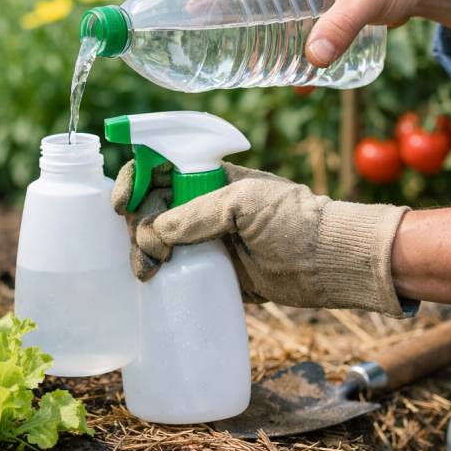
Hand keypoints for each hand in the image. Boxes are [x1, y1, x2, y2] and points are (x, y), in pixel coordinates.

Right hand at [112, 160, 411, 316]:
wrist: (328, 263)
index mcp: (208, 177)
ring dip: (141, 252)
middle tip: (148, 248)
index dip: (134, 180)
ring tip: (149, 272)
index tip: (122, 204)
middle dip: (136, 224)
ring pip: (155, 240)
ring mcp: (205, 239)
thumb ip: (199, 214)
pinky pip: (173, 270)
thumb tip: (157, 234)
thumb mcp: (246, 203)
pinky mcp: (211, 272)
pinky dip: (156, 274)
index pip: (158, 167)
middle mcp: (201, 205)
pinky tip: (150, 282)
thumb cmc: (295, 221)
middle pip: (149, 206)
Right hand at [210, 0, 450, 65]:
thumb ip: (341, 28)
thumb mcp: (368, 1)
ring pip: (264, 1)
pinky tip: (274, 64)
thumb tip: (311, 60)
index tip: (192, 7)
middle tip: (206, 40)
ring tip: (233, 57)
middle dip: (225, 11)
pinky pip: (283, 14)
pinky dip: (273, 34)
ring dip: (248, 27)